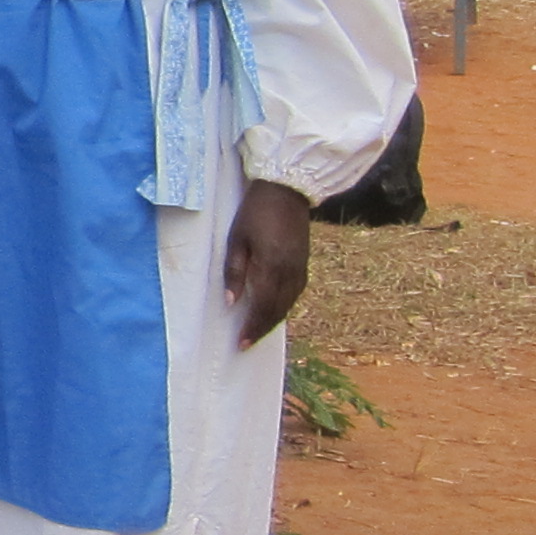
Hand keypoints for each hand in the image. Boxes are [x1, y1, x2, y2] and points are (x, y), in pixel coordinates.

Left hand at [224, 178, 311, 345]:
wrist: (286, 190)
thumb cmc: (254, 212)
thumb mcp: (236, 239)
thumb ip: (235, 272)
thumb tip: (231, 302)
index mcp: (272, 267)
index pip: (262, 307)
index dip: (252, 327)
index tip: (241, 343)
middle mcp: (290, 272)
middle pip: (278, 310)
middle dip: (262, 328)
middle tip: (247, 343)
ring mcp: (301, 267)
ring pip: (289, 303)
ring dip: (274, 320)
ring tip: (258, 331)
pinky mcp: (304, 262)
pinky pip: (296, 292)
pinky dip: (285, 306)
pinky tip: (275, 310)